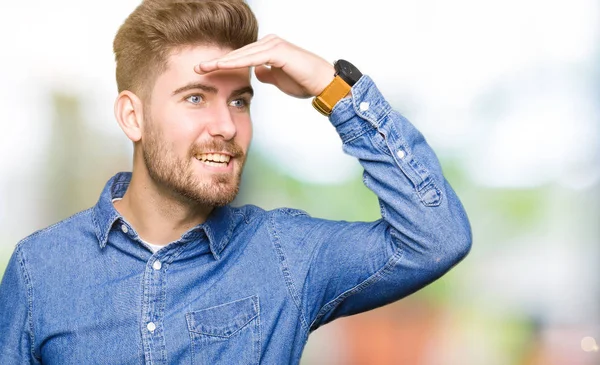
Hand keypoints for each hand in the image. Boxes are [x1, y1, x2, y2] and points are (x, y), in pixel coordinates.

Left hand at [194, 35, 334, 97]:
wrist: (323, 82)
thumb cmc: (304, 81)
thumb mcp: (279, 79)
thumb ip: (267, 73)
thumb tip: (257, 72)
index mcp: (268, 49)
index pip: (241, 56)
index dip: (223, 63)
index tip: (206, 71)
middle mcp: (269, 43)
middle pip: (238, 52)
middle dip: (217, 61)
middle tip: (197, 67)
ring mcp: (274, 45)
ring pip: (243, 54)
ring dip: (223, 61)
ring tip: (205, 67)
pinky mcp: (278, 51)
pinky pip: (253, 57)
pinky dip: (237, 62)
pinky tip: (223, 67)